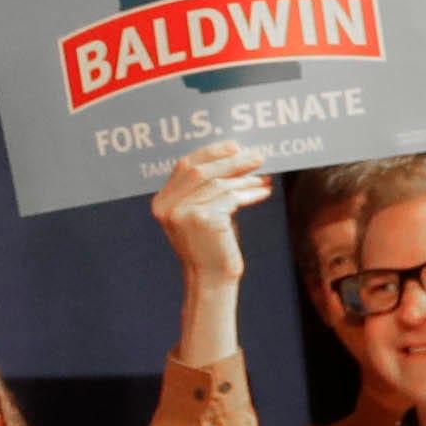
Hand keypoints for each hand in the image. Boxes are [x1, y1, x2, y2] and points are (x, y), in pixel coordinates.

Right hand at [152, 143, 268, 286]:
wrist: (212, 279)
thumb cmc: (212, 244)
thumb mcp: (201, 212)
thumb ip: (205, 188)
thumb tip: (235, 157)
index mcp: (162, 202)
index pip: (184, 165)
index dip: (211, 152)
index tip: (235, 147)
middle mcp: (167, 207)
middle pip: (202, 170)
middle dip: (233, 161)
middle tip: (258, 157)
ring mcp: (182, 213)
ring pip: (219, 183)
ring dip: (246, 179)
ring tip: (264, 180)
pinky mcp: (202, 220)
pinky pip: (231, 197)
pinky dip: (251, 192)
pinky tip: (263, 192)